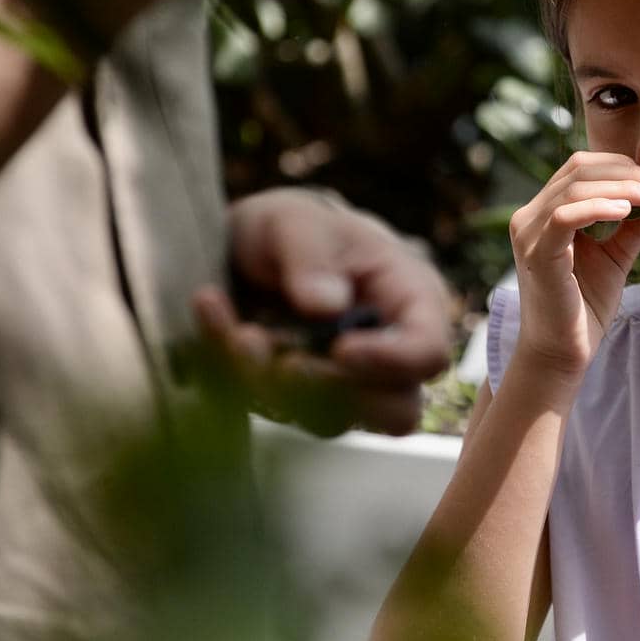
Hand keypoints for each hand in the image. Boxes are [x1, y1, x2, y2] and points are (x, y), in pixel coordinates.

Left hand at [192, 189, 450, 436]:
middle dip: (338, 394)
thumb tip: (326, 307)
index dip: (393, 360)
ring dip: (277, 384)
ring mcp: (344, 385)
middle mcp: (387, 351)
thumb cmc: (291, 226)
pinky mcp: (298, 402)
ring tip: (240, 331)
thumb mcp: (295, 220)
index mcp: (410, 299)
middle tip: (288, 363)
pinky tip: (212, 309)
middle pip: (396, 411)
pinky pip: (270, 407)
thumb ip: (310, 256)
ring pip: (329, 419)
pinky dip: (232, 367)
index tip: (340, 348)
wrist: (242, 245)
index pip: (428, 352)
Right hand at [507, 152, 639, 376]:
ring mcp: (529, 233)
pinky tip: (627, 210)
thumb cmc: (585, 305)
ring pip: (575, 188)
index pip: (581, 168)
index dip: (622, 166)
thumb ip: (635, 225)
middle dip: (627, 172)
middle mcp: (530, 216)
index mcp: (545, 212)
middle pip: (579, 170)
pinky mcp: (537, 253)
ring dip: (622, 187)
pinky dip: (599, 207)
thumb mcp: (617, 256)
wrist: (563, 351)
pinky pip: (565, 216)